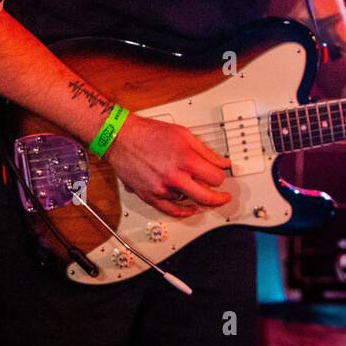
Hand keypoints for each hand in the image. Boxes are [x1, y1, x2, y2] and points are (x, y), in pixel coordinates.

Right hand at [105, 114, 231, 217]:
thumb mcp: (184, 135)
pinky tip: (191, 209)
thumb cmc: (149, 133)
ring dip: (196, 197)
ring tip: (199, 189)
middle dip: (219, 198)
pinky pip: (171, 211)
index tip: (222, 175)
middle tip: (224, 197)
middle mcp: (174, 177)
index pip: (215, 178)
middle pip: (207, 197)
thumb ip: (206, 151)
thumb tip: (222, 162)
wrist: (121, 138)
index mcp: (185, 159)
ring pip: (189, 201)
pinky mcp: (150, 196)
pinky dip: (184, 212)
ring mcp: (161, 189)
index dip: (222, 176)